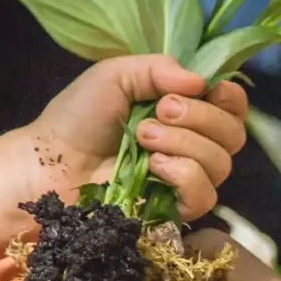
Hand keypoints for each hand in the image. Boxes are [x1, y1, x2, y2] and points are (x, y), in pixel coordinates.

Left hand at [25, 55, 247, 221]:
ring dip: (185, 144)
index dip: (229, 97)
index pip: (233, 107)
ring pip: (220, 164)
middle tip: (159, 111)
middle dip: (200, 117)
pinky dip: (184, 175)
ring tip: (143, 138)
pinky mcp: (174, 211)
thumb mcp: (116, 76)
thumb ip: (159, 69)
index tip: (204, 89)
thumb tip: (202, 82)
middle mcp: (193, 145)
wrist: (47, 161)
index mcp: (185, 111)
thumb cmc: (78, 116)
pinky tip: (153, 167)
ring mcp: (184, 180)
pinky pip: (205, 196)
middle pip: (233, 134)